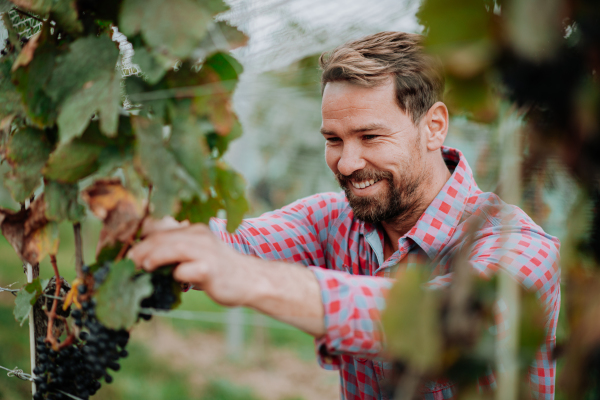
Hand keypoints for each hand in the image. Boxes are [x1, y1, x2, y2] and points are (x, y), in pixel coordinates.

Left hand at [128, 223, 252, 306]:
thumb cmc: (219, 270)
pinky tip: (176, 280)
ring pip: (174, 248)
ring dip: (154, 256)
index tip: (127, 249)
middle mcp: (200, 236)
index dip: (140, 236)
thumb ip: (175, 252)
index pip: (161, 227)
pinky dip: (177, 274)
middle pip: (163, 237)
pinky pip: (187, 270)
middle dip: (141, 249)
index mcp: (194, 231)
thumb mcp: (197, 254)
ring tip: (142, 265)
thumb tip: (142, 258)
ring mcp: (206, 252)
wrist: (250, 280)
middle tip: (128, 261)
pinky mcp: (210, 269)